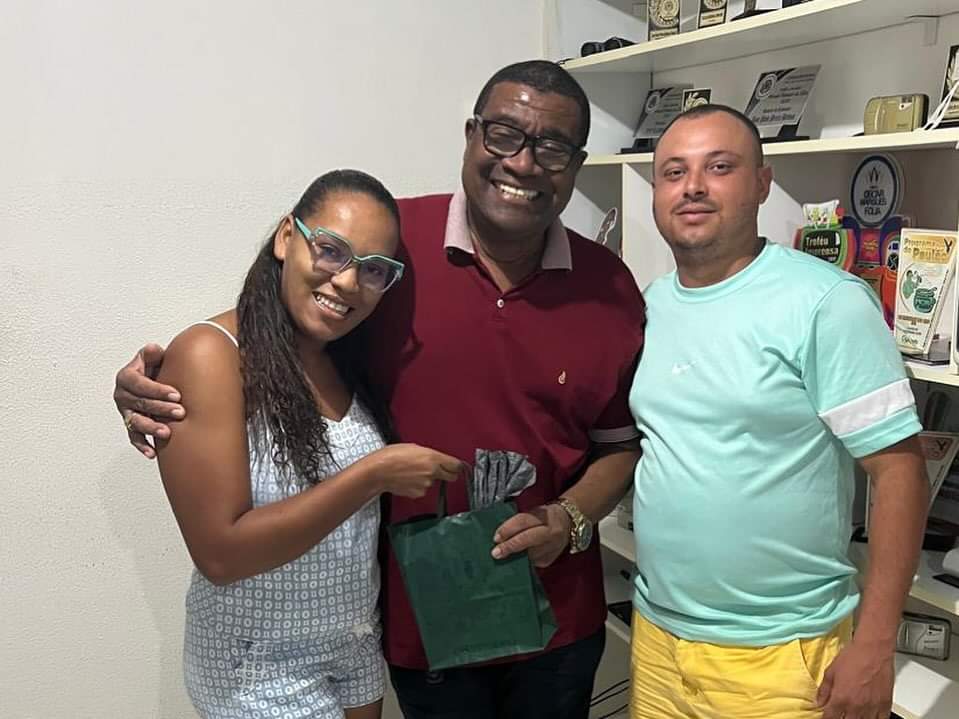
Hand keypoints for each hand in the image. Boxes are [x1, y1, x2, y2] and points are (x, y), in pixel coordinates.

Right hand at [113, 343, 183, 457]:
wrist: (155, 378)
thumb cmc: (155, 366)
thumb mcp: (152, 356)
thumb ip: (152, 353)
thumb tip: (153, 349)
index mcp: (126, 377)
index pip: (140, 384)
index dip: (157, 390)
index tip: (176, 394)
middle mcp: (122, 395)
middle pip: (140, 403)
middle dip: (161, 408)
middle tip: (180, 412)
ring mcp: (126, 411)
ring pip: (136, 422)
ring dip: (151, 428)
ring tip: (167, 432)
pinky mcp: (131, 424)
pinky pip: (134, 437)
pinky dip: (142, 445)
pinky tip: (152, 453)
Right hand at [370, 444, 463, 497]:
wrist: (378, 472)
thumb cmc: (392, 455)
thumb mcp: (414, 447)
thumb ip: (429, 455)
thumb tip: (436, 460)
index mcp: (433, 458)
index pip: (456, 465)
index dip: (457, 466)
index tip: (457, 466)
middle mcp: (432, 472)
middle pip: (451, 477)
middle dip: (448, 474)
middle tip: (440, 470)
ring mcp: (426, 484)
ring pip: (434, 482)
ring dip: (428, 478)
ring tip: (412, 472)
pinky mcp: (419, 493)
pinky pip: (423, 488)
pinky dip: (418, 485)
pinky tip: (408, 480)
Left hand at [491, 504, 570, 567]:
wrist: (569, 523)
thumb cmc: (546, 516)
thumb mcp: (534, 513)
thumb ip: (518, 523)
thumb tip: (500, 536)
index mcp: (544, 516)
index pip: (523, 522)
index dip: (508, 530)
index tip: (496, 538)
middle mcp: (550, 532)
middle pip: (527, 539)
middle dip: (510, 547)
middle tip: (496, 553)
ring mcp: (552, 547)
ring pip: (529, 554)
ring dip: (513, 556)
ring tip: (502, 558)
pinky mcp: (549, 559)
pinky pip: (532, 562)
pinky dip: (521, 561)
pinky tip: (515, 561)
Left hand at [817, 638, 893, 718]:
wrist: (874, 649)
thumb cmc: (853, 656)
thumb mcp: (831, 671)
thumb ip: (824, 689)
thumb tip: (819, 701)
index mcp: (840, 698)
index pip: (830, 718)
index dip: (826, 718)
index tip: (826, 716)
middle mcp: (856, 706)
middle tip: (840, 713)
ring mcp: (871, 707)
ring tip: (853, 714)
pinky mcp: (885, 705)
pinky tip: (869, 715)